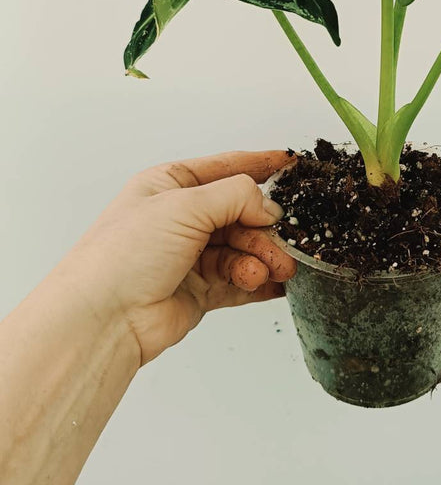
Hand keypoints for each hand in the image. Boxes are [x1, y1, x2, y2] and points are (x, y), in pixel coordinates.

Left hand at [63, 150, 296, 364]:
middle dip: (266, 228)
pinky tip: (273, 284)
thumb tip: (268, 206)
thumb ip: (235, 196)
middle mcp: (181, 219)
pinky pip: (240, 280)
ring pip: (244, 249)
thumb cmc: (124, 254)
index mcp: (170, 185)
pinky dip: (258, 282)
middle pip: (241, 214)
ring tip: (276, 270)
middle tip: (287, 240)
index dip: (260, 165)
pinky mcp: (199, 290)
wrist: (104, 318)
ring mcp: (190, 256)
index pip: (225, 168)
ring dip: (263, 258)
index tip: (292, 165)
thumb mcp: (184, 205)